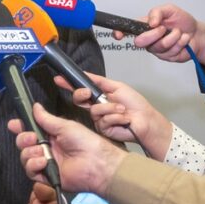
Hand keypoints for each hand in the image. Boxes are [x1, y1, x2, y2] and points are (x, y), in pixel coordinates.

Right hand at [10, 103, 125, 195]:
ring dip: (30, 152)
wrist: (96, 163)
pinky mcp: (46, 177)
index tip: (14, 124)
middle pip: (24, 144)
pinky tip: (43, 162)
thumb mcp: (64, 126)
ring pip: (25, 157)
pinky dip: (34, 165)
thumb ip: (46, 119)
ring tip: (41, 151)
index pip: (31, 130)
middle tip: (32, 137)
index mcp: (51, 135)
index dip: (20, 127)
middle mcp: (46, 149)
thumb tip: (35, 106)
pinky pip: (31, 171)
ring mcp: (46, 163)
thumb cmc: (85, 142)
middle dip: (23, 139)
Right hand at [53, 73, 171, 160]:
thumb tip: (85, 73)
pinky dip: (115, 117)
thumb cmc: (136, 104)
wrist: (146, 120)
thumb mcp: (117, 87)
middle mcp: (97, 107)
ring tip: (123, 110)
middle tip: (87, 93)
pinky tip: (124, 119)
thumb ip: (99, 81)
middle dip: (80, 94)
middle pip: (79, 100)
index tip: (59, 79)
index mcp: (100, 96)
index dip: (69, 84)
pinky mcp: (103, 129)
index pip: (81, 90)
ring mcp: (99, 119)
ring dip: (110, 108)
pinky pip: (102, 120)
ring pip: (93, 110)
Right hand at [123, 4, 204, 66]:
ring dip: (172, 37)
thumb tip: (150, 22)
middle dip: (153, 35)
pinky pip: (170, 52)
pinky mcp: (166, 56)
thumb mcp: (170, 9)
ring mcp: (156, 49)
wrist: (198, 33)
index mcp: (145, 26)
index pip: (127, 30)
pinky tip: (183, 39)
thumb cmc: (182, 21)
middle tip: (163, 28)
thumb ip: (157, 12)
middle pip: (139, 42)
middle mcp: (148, 38)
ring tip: (179, 32)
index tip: (118, 35)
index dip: (120, 32)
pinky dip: (180, 43)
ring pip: (157, 47)